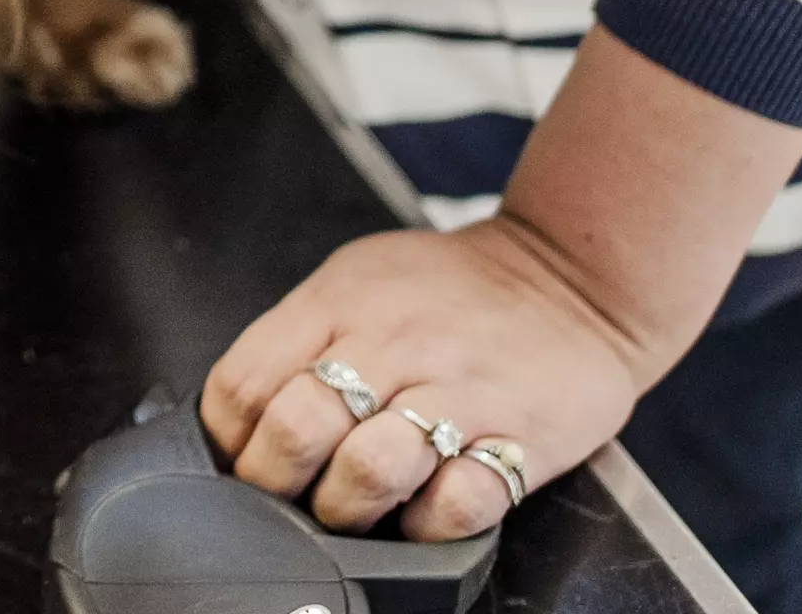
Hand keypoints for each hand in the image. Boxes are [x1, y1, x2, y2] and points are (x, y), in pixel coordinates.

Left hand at [200, 219, 654, 539]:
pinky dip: (427, 523)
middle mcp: (392, 344)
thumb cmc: (455, 289)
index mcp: (339, 304)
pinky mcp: (519, 439)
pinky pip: (455, 504)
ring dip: (346, 508)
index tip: (241, 461)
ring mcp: (457, 392)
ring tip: (352, 508)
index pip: (243, 384)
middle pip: (296, 429)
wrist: (572, 277)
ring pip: (368, 471)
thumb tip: (238, 414)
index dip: (229, 441)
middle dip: (274, 484)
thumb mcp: (358, 280)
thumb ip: (299, 337)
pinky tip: (422, 507)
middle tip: (288, 496)